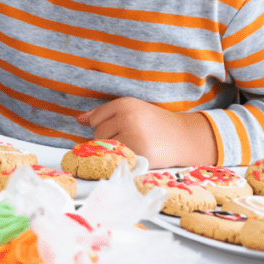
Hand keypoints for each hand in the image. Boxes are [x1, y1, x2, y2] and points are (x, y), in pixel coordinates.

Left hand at [77, 97, 216, 167]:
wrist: (184, 138)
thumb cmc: (154, 124)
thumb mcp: (132, 110)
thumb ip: (104, 114)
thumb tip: (79, 120)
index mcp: (125, 104)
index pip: (95, 119)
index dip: (105, 126)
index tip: (121, 127)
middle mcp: (127, 118)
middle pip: (97, 134)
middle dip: (109, 138)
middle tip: (132, 137)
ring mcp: (132, 137)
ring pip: (105, 148)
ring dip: (114, 150)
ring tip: (134, 145)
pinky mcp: (138, 154)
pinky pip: (116, 159)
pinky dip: (121, 160)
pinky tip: (136, 154)